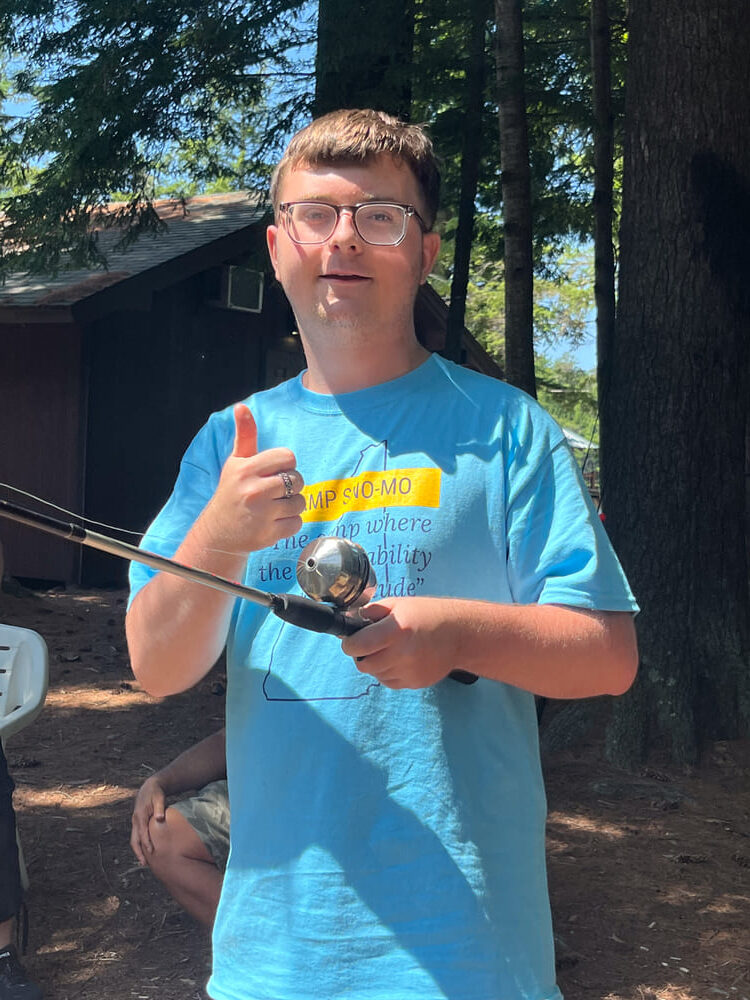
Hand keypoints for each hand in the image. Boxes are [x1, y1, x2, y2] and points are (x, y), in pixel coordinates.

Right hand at [130, 775, 167, 864]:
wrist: (149, 787)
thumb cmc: (156, 792)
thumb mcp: (159, 797)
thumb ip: (159, 808)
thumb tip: (159, 819)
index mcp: (140, 815)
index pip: (142, 832)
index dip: (146, 842)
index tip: (151, 852)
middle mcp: (135, 820)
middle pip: (134, 839)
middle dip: (138, 852)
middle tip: (144, 863)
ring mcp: (135, 821)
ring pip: (134, 839)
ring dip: (138, 850)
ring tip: (144, 862)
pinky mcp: (138, 822)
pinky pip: (137, 836)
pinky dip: (139, 844)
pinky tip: (145, 850)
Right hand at [200, 404, 305, 553]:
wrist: (219, 533)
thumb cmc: (232, 492)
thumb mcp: (236, 462)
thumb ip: (244, 435)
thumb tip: (241, 407)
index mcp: (246, 469)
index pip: (288, 457)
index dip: (285, 465)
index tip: (273, 473)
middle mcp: (253, 491)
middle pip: (297, 480)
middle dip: (291, 486)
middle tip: (275, 492)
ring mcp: (262, 514)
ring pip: (300, 503)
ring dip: (292, 506)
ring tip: (273, 508)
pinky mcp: (269, 534)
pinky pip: (297, 523)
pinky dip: (290, 523)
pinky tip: (274, 522)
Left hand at [340, 596, 466, 688]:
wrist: (460, 634)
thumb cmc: (428, 614)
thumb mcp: (399, 604)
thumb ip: (373, 611)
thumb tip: (351, 619)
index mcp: (396, 631)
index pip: (358, 646)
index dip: (350, 644)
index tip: (351, 640)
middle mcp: (402, 654)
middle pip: (364, 665)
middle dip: (362, 655)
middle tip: (371, 644)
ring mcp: (409, 671)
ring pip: (376, 675)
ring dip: (376, 664)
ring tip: (390, 650)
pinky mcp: (415, 683)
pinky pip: (389, 682)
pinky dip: (388, 672)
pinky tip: (400, 659)